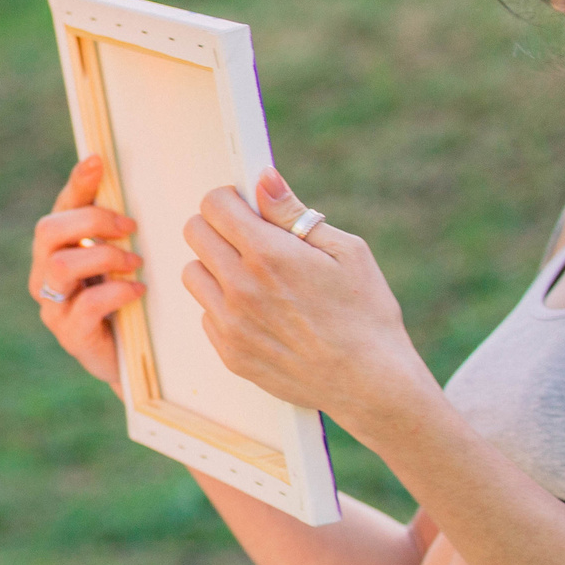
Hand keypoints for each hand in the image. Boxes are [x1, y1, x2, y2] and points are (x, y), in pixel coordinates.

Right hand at [29, 156, 143, 391]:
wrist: (129, 361)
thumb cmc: (124, 302)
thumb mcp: (119, 261)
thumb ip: (117, 230)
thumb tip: (133, 187)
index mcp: (56, 249)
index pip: (61, 206)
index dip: (77, 183)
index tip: (98, 161)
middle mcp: (44, 273)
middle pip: (49, 230)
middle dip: (92, 221)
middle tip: (130, 227)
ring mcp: (53, 305)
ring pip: (62, 266)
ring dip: (104, 257)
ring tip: (136, 263)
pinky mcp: (70, 334)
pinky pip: (86, 304)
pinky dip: (116, 292)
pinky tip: (137, 291)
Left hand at [178, 172, 436, 431]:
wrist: (372, 384)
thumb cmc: (367, 314)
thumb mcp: (346, 252)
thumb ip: (294, 214)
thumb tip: (263, 180)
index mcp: (268, 255)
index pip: (213, 205)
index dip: (230, 200)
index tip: (246, 209)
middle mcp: (240, 288)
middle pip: (194, 233)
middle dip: (219, 227)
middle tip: (249, 239)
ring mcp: (230, 324)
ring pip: (192, 273)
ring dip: (215, 267)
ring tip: (255, 277)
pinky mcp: (229, 353)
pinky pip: (205, 313)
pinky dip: (224, 306)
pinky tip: (260, 313)